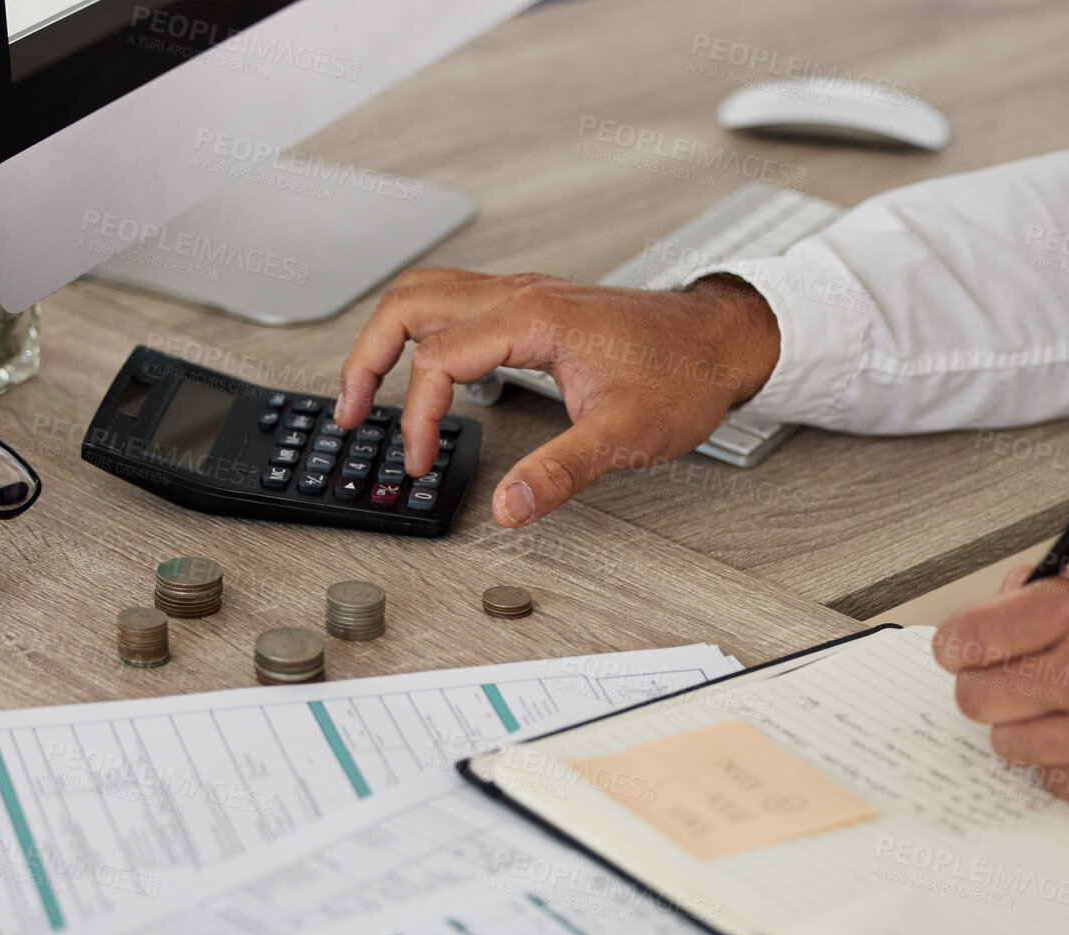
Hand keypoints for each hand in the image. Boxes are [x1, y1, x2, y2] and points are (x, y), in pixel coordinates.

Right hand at [334, 268, 780, 526]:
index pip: (436, 358)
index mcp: (531, 318)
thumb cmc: (683, 375)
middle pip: (407, 303)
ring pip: (424, 291)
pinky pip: (453, 298)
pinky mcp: (531, 302)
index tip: (417, 460)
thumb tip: (508, 509)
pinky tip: (423, 366)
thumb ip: (559, 472)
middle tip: (346, 412)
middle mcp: (519, 294)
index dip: (415, 416)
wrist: (722, 339)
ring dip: (386, 335)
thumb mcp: (624, 435)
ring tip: (364, 387)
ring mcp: (523, 292)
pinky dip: (420, 328)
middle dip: (366, 356)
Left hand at [932, 564, 1068, 823]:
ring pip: (1006, 745)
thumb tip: (1000, 602)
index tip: (969, 652)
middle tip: (1025, 688)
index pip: (966, 638)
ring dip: (1032, 732)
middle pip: (974, 697)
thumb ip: (1065, 591)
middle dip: (992, 691)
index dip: (962, 647)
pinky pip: (1052, 783)